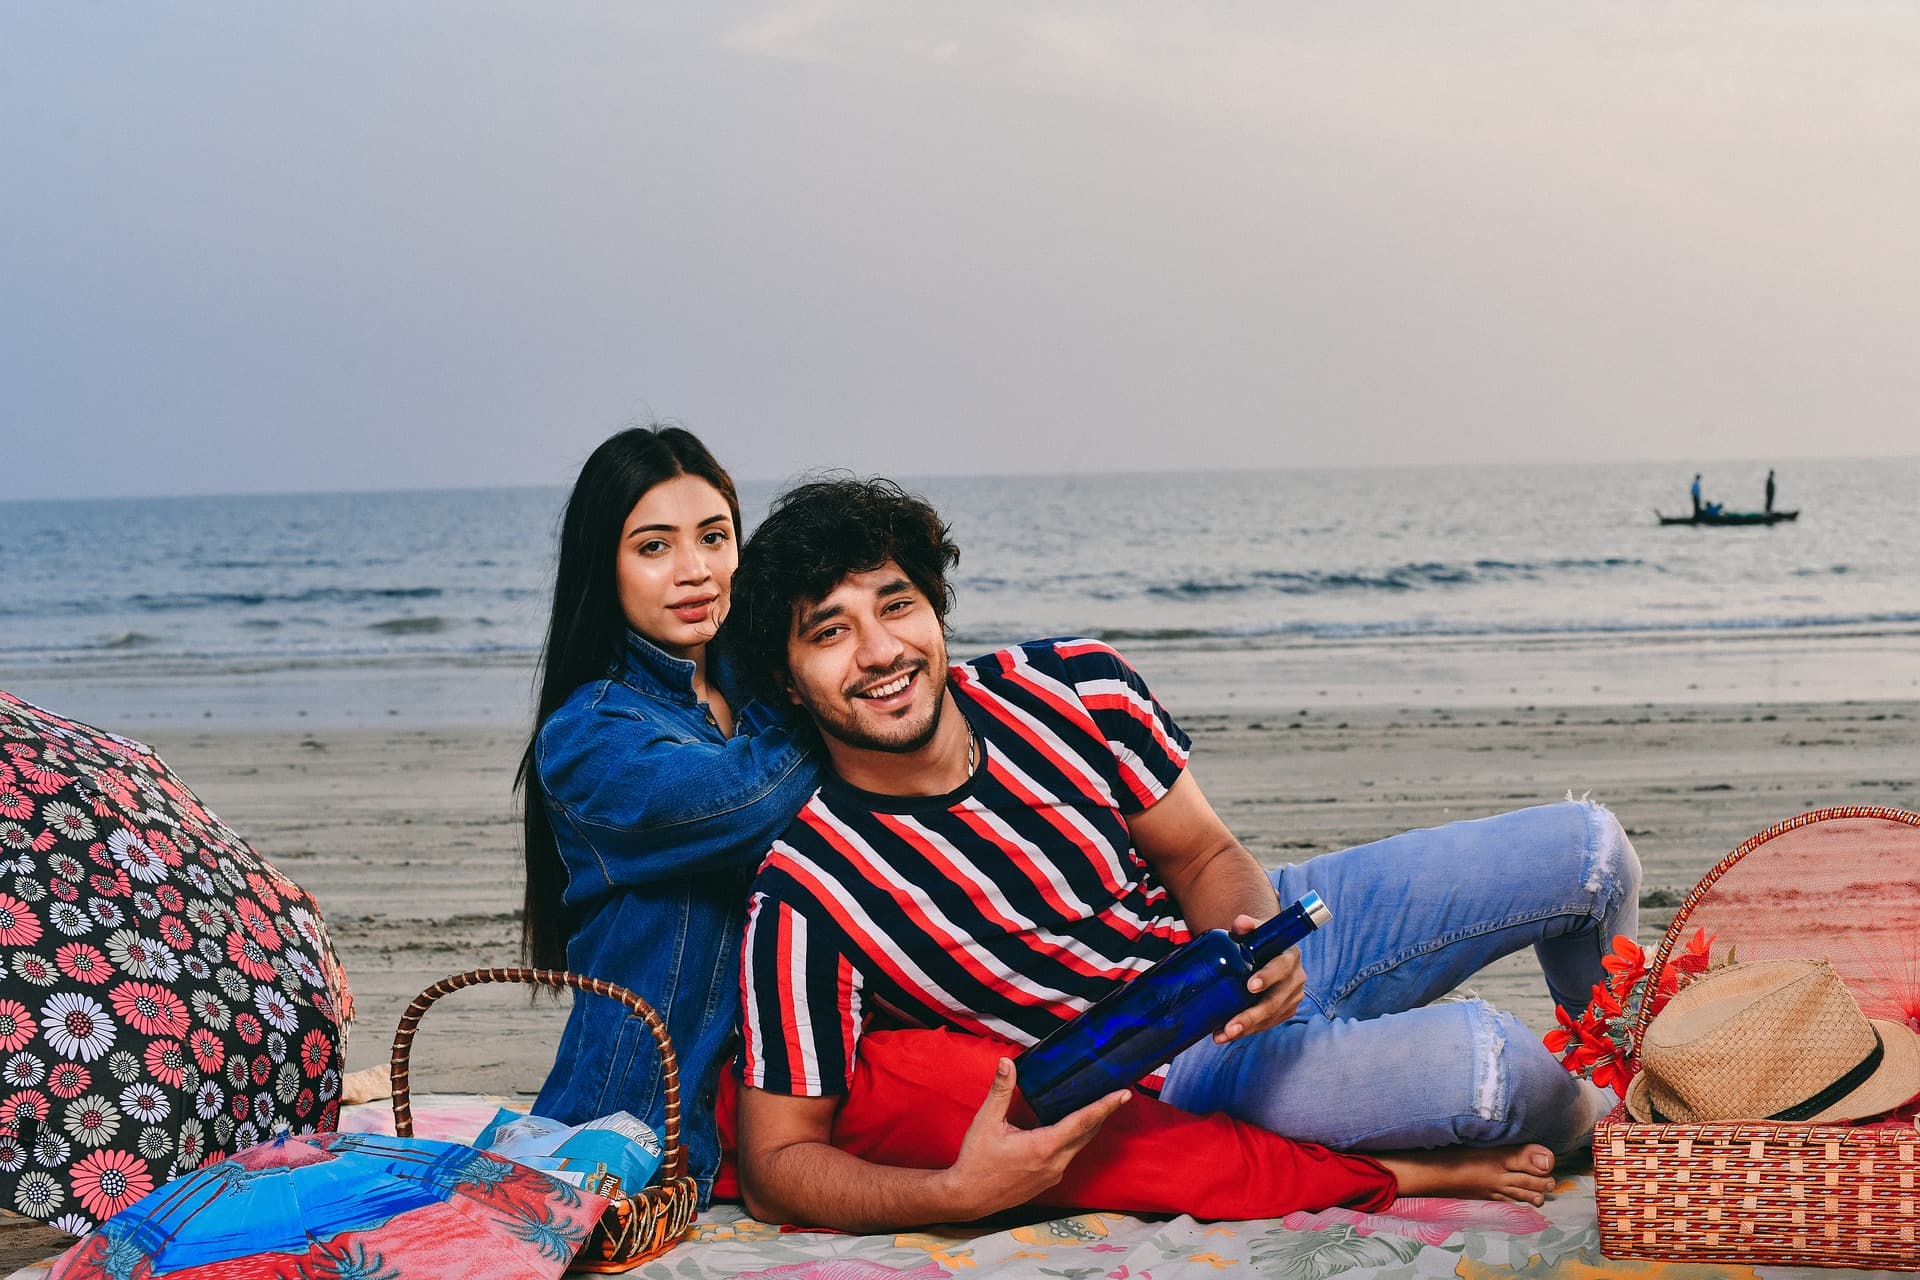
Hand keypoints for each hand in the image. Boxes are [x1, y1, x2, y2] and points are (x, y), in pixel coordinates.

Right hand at [938, 1058, 1128, 1218]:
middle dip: (1102, 1113)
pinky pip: (1067, 1156)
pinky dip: (1073, 1139)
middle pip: (1087, 1133)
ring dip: (1088, 1126)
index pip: (1082, 1121)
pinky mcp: (1047, 1181)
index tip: (1123, 1095)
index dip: (1104, 1106)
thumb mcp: (986, 1122)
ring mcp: (1053, 1174)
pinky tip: (1066, 1128)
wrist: (968, 1197)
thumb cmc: (976, 1161)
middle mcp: (1055, 1163)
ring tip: (1096, 1107)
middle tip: (1117, 1094)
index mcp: (1044, 1146)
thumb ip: (1001, 1091)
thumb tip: (1007, 1063)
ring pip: (1078, 1145)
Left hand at [1215, 914, 1305, 1042]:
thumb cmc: (1257, 941)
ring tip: (1222, 1035)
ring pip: (1270, 1017)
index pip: (1281, 967)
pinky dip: (1247, 1031)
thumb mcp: (1254, 931)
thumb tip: (1241, 922)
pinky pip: (1266, 1024)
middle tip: (1231, 1026)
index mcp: (1290, 956)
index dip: (1268, 977)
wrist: (1266, 953)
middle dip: (1252, 1015)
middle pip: (1275, 1001)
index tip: (1250, 986)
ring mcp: (1291, 998)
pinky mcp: (1284, 1011)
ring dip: (1246, 1028)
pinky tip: (1225, 1035)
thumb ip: (1247, 925)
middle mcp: (1295, 979)